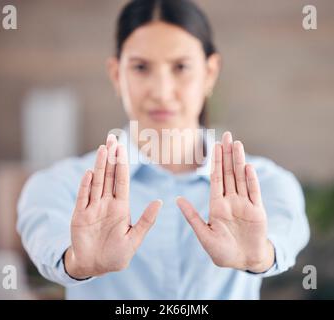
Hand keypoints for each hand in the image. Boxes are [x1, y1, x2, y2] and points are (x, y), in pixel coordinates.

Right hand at [65, 134, 162, 278]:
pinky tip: (90, 173)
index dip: (122, 164)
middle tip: (112, 138)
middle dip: (111, 157)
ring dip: (100, 166)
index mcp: (121, 207)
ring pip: (97, 182)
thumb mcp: (134, 239)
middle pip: (109, 176)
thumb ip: (146, 220)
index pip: (122, 181)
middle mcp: (106, 203)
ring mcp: (93, 208)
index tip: (123, 148)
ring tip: (103, 149)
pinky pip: (83, 198)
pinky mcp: (80, 216)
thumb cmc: (116, 255)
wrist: (95, 266)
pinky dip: (86, 186)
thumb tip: (160, 201)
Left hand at [177, 131, 274, 272]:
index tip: (214, 145)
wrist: (243, 261)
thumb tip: (176, 199)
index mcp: (217, 205)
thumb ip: (192, 216)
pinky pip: (253, 192)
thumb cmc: (222, 251)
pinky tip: (247, 166)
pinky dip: (251, 180)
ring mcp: (244, 204)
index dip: (215, 161)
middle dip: (227, 154)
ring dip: (239, 161)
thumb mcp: (204, 234)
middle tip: (227, 135)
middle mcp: (231, 201)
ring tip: (237, 144)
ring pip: (241, 178)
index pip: (216, 178)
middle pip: (228, 173)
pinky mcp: (257, 211)